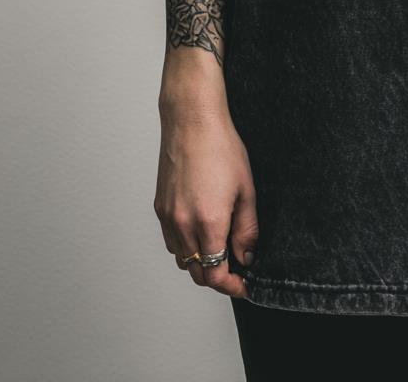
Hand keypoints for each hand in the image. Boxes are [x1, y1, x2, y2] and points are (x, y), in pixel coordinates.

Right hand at [154, 98, 258, 298]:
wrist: (192, 122)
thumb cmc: (221, 148)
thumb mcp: (246, 189)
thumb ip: (247, 229)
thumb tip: (247, 256)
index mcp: (208, 222)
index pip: (215, 274)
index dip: (231, 286)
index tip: (244, 285)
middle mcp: (183, 225)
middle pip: (197, 273)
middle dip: (218, 278)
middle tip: (237, 270)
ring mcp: (168, 217)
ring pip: (182, 259)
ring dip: (201, 262)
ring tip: (221, 248)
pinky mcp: (159, 208)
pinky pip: (171, 241)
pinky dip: (186, 247)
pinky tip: (201, 232)